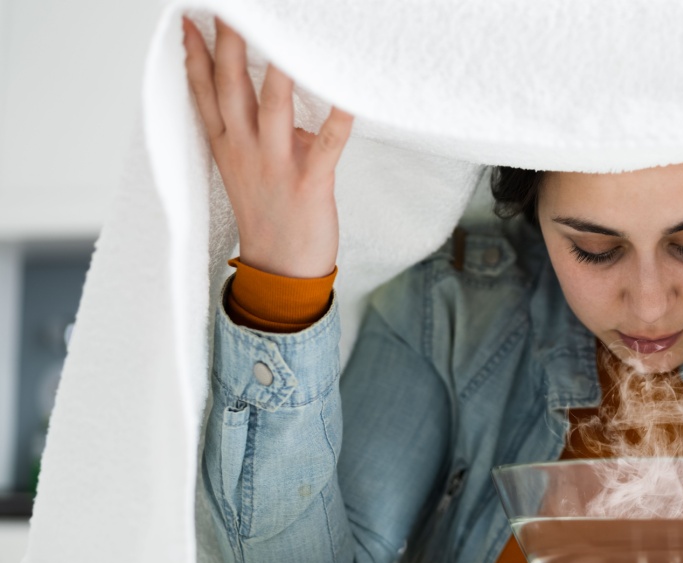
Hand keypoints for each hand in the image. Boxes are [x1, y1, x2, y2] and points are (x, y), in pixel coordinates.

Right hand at [182, 16, 353, 277]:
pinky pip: (327, 145)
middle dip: (230, 44)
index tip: (188, 18)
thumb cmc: (269, 212)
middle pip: (231, 87)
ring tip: (283, 33)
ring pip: (274, 107)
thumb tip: (272, 88)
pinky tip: (348, 95)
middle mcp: (244, 150)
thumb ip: (253, 126)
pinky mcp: (310, 183)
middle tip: (231, 8)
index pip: (203, 90)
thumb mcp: (247, 164)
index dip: (195, 53)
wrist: (281, 270)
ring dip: (278, 69)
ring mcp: (275, 166)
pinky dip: (338, 119)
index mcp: (226, 144)